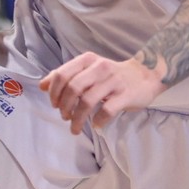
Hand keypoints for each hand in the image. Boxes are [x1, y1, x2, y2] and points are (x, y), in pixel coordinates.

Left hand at [41, 50, 163, 133]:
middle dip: (64, 107)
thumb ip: (66, 75)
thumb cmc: (112, 75)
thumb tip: (42, 86)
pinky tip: (95, 126)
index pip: (62, 75)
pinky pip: (107, 111)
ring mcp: (114, 82)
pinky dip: (98, 121)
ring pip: (87, 102)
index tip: (54, 105)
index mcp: (88, 60)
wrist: (145, 74)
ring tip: (75, 128)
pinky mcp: (126, 95)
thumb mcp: (88, 70)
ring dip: (77, 118)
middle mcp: (100, 68)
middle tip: (64, 117)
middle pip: (73, 89)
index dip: (54, 93)